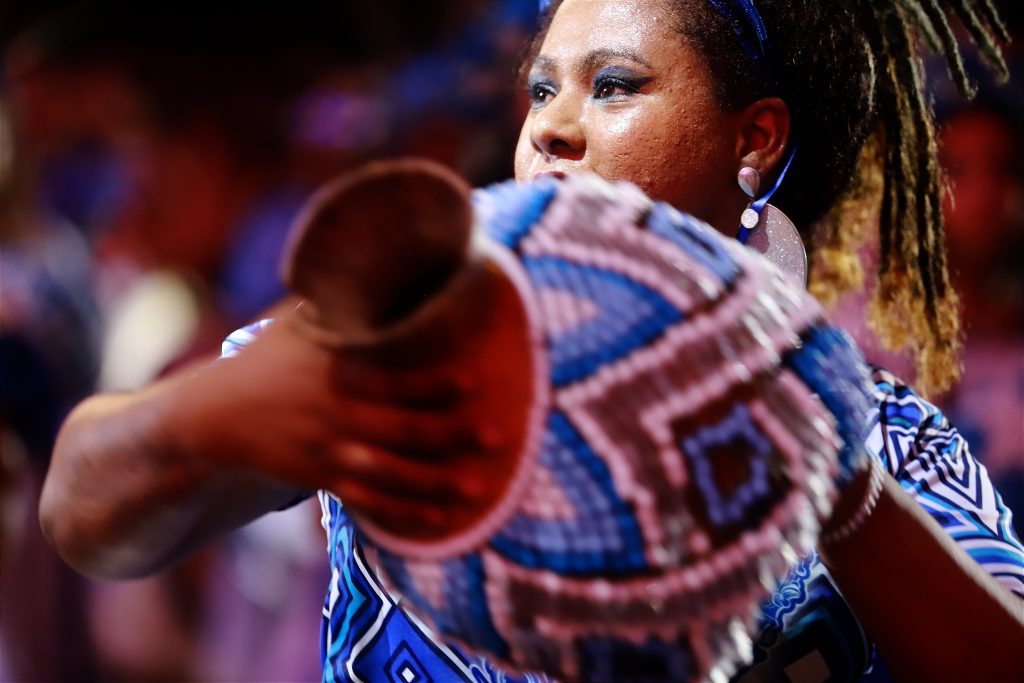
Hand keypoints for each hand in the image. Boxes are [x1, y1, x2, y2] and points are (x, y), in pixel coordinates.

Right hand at [172, 285, 530, 540]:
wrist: (216, 414)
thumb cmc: (270, 356)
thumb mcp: (300, 320)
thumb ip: (345, 302)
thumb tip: (390, 262)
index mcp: (336, 369)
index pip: (393, 378)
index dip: (434, 383)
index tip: (473, 381)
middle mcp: (336, 413)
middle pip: (403, 430)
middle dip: (453, 436)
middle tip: (499, 437)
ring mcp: (329, 450)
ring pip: (391, 474)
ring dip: (437, 484)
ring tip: (479, 489)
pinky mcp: (322, 478)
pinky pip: (369, 501)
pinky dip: (404, 514)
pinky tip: (438, 522)